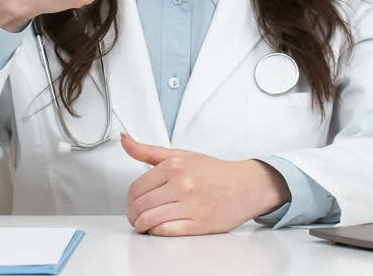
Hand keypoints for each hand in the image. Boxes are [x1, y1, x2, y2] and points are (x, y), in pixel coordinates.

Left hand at [122, 132, 290, 235]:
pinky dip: (157, 232)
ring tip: (144, 224)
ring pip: (150, 220)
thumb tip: (124, 140)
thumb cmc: (214, 171)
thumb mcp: (181, 154)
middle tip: (136, 216)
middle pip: (140, 206)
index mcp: (175, 165)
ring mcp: (191, 205)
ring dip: (142, 226)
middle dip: (133, 215)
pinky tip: (160, 228)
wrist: (247, 186)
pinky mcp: (200, 224)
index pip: (136, 188)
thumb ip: (148, 150)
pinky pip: (166, 231)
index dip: (130, 200)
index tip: (132, 203)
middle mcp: (182, 184)